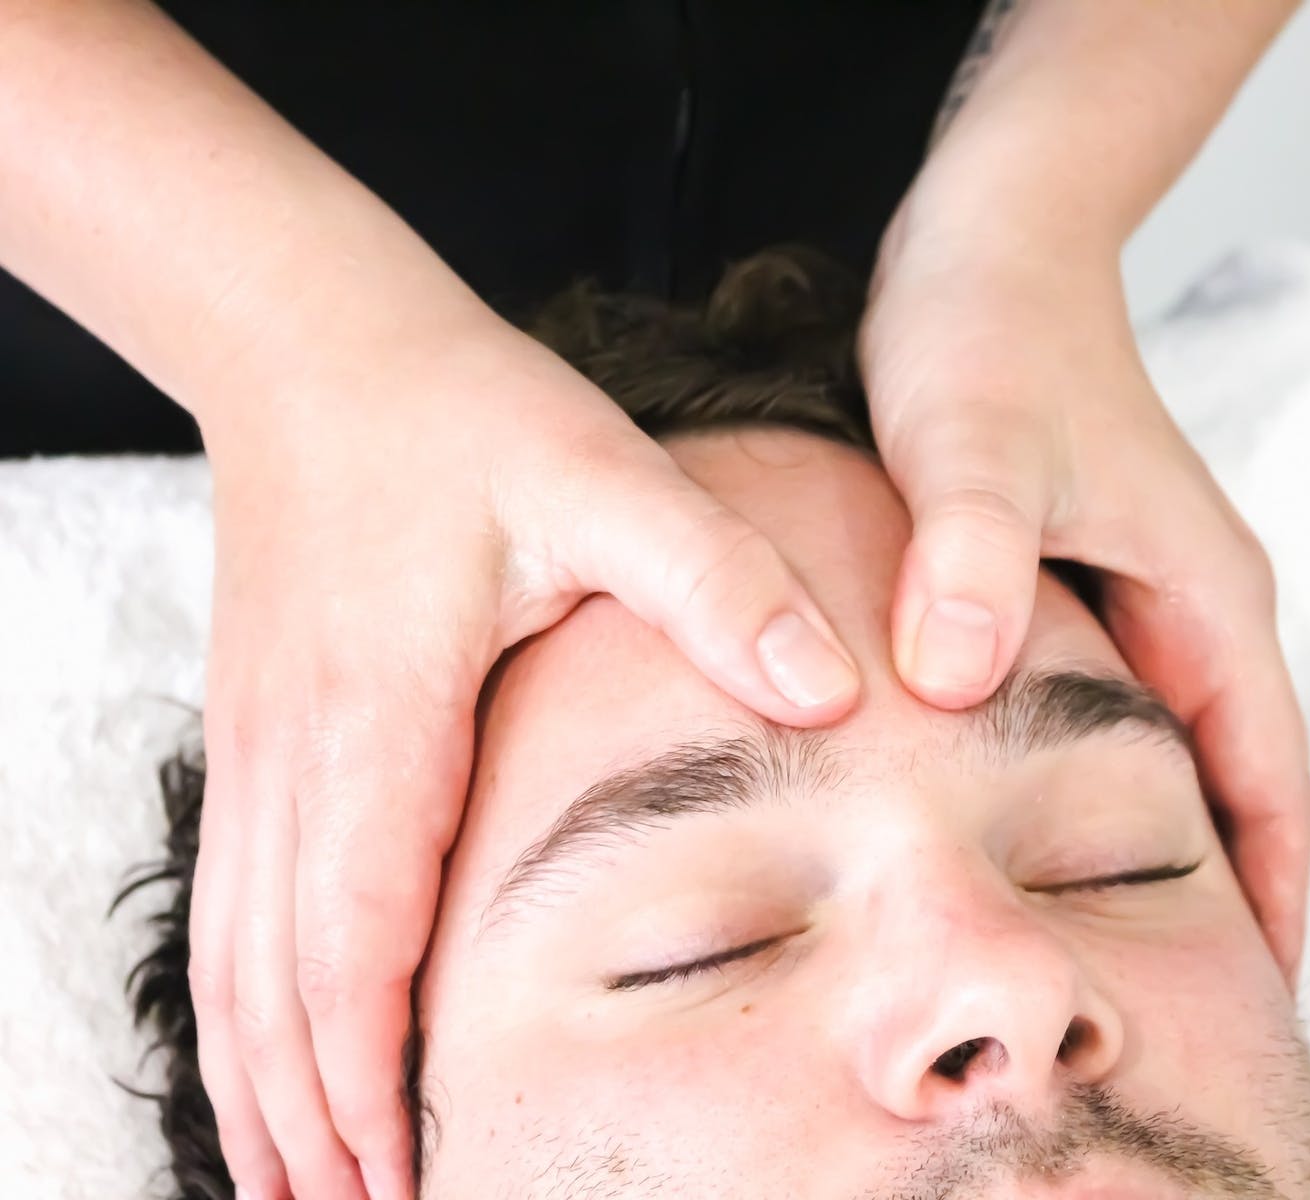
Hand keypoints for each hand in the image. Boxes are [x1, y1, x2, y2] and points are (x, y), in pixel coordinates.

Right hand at [188, 320, 858, 1199]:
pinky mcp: (260, 728)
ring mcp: (262, 747)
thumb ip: (717, 584)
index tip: (410, 1182)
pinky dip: (246, 1004)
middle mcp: (299, 756)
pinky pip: (233, 901)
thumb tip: (835, 688)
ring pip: (235, 961)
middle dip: (312, 1124)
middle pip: (276, 988)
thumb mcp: (603, 479)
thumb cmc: (457, 412)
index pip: (352, 942)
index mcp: (382, 717)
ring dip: (264, 1086)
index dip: (371, 1079)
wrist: (315, 342)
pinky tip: (272, 1048)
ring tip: (302, 1192)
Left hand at [861, 208, 1309, 982]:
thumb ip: (973, 556)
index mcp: (1205, 595)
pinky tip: (1010, 815)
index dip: (1265, 898)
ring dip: (1143, 839)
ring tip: (1081, 935)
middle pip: (1226, 784)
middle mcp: (1189, 604)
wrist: (990, 238)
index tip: (1242, 1001)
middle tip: (1142, 998)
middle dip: (1207, 894)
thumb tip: (962, 685)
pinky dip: (1080, 773)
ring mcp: (1137, 591)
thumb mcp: (973, 441)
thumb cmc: (994, 324)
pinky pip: (1099, 703)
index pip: (1266, 782)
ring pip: (1162, 749)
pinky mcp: (1076, 575)